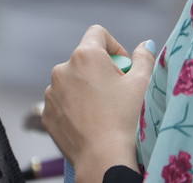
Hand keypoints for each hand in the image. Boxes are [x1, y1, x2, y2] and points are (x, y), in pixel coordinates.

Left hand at [43, 25, 154, 182]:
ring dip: (86, 88)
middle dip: (101, 70)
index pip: (98, 33)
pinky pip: (62, 101)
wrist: (104, 159)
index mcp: (85, 55)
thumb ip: (144, 58)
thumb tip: (145, 44)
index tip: (124, 68)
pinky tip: (90, 122)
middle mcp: (62, 69)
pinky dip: (74, 106)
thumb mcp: (142, 83)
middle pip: (85, 59)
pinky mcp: (47, 113)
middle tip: (117, 93)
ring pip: (72, 81)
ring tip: (103, 110)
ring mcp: (51, 92)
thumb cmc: (127, 118)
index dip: (115, 46)